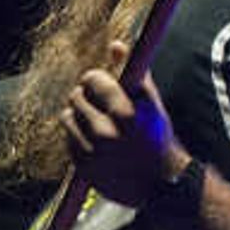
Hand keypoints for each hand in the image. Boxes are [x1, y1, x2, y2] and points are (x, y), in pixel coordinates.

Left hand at [65, 37, 189, 210]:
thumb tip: (115, 45)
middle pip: (76, 96)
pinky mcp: (83, 169)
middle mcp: (106, 135)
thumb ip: (134, 71)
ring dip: (79, 115)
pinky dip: (77, 136)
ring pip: (67, 116)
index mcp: (125, 114)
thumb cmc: (157, 136)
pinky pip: (67, 139)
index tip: (101, 83)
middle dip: (86, 96)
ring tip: (97, 122)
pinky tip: (95, 142)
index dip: (96, 79)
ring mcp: (92, 154)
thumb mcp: (151, 102)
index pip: (93, 79)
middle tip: (99, 104)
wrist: (161, 184)